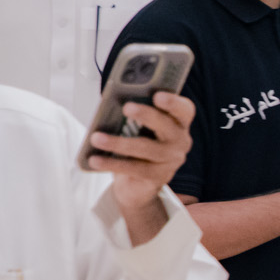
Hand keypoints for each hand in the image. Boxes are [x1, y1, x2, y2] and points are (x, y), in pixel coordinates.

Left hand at [90, 92, 196, 226]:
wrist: (137, 183)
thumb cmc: (137, 146)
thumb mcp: (138, 128)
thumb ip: (133, 115)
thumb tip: (110, 103)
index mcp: (177, 123)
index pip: (183, 110)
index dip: (173, 102)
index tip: (157, 95)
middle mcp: (179, 141)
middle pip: (167, 125)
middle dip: (147, 115)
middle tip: (127, 107)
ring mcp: (171, 160)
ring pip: (146, 148)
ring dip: (119, 142)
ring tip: (96, 138)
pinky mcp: (158, 177)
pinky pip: (134, 168)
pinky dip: (112, 164)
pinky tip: (95, 160)